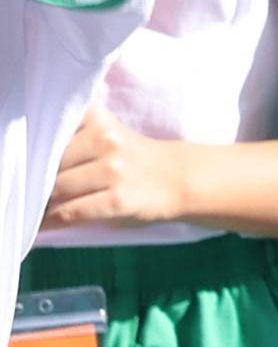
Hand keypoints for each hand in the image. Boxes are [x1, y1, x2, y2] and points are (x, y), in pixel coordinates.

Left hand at [43, 111, 192, 230]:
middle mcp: (108, 141)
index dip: (39, 143)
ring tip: (40, 207)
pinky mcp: (117, 200)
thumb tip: (31, 165)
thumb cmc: (134, 159)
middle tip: (36, 188)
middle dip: (41, 178)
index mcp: (102, 121)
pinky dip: (53, 220)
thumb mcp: (110, 134)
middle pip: (52, 162)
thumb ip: (75, 138)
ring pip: (59, 188)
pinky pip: (72, 212)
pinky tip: (45, 224)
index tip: (29, 154)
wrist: (179, 179)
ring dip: (46, 201)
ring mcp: (114, 171)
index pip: (56, 126)